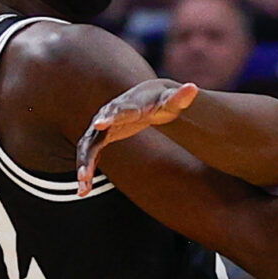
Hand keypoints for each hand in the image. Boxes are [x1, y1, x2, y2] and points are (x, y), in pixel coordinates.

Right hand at [77, 78, 196, 194]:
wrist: (146, 97)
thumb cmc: (161, 102)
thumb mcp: (172, 102)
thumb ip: (182, 97)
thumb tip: (193, 88)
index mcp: (126, 106)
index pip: (117, 111)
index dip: (108, 117)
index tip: (99, 125)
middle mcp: (108, 115)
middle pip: (94, 133)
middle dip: (88, 152)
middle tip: (84, 171)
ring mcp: (101, 127)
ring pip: (87, 148)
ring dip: (84, 166)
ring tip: (83, 187)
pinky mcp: (100, 138)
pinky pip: (89, 155)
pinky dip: (86, 170)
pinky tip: (84, 190)